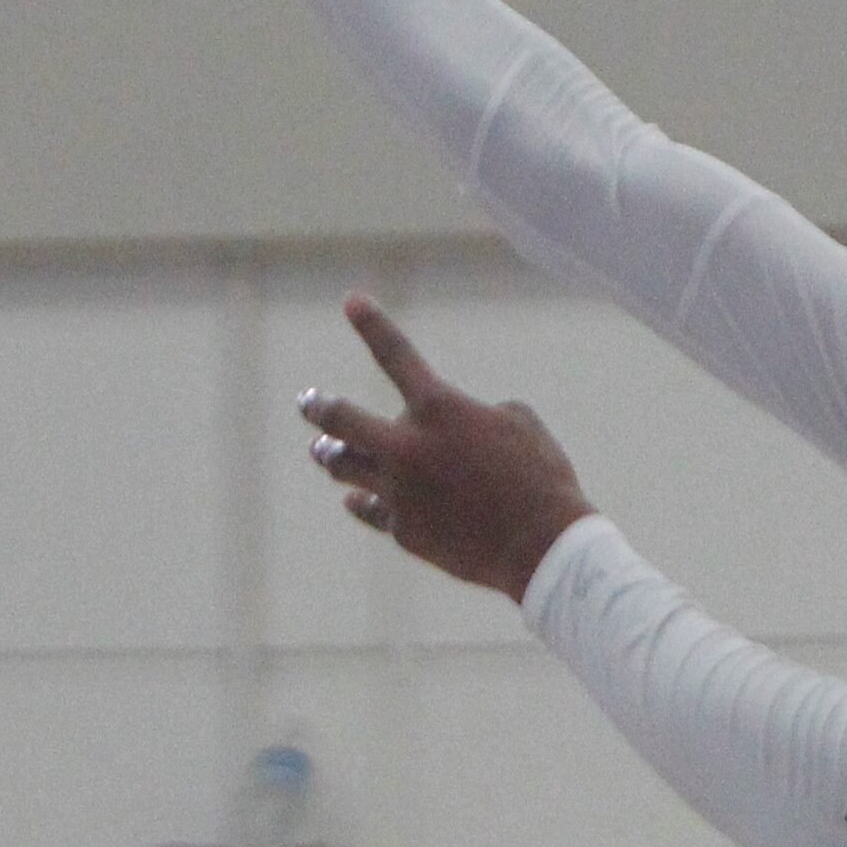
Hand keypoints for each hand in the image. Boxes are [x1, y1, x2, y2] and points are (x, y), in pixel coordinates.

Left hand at [300, 295, 594, 602]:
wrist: (540, 546)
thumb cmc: (540, 476)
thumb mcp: (517, 424)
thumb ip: (471, 416)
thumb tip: (446, 439)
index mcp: (438, 409)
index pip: (396, 355)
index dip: (372, 324)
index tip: (351, 300)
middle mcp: (407, 447)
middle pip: (341, 420)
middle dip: (318, 406)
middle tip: (306, 400)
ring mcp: (399, 492)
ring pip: (345, 467)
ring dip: (330, 454)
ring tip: (322, 449)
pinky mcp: (403, 531)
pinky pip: (372, 509)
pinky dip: (365, 501)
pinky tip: (357, 499)